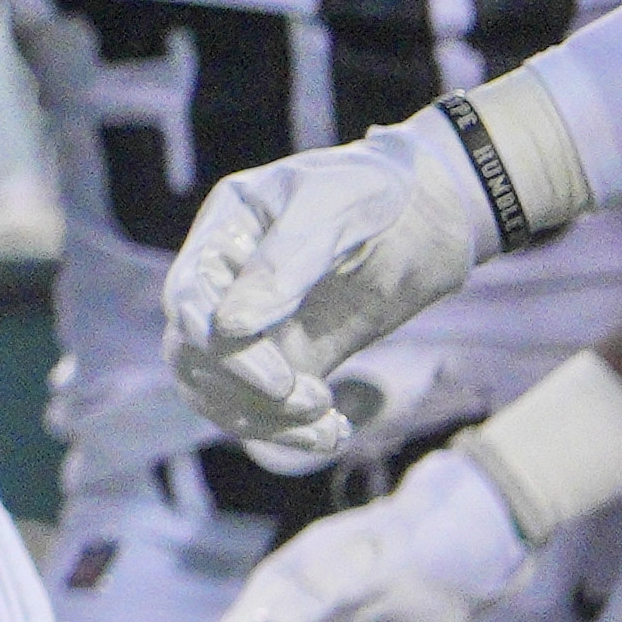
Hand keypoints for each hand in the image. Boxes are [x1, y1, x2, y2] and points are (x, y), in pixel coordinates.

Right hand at [161, 110, 502, 465]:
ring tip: (325, 424)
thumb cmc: (379, 187)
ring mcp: (253, 328)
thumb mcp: (336, 207)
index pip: (188, 298)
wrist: (434, 211)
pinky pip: (266, 408)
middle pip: (193, 353)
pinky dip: (291, 432)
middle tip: (305, 399)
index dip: (214, 342)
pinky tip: (332, 434)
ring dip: (266, 420)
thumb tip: (229, 328)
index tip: (276, 377)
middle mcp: (224, 285)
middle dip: (242, 387)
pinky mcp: (288, 359)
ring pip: (220, 392)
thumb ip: (285, 263)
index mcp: (223, 234)